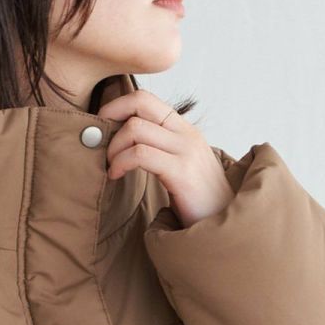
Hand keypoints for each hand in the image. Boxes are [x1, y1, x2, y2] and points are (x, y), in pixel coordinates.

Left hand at [96, 89, 233, 227]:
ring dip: (113, 148)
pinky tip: (116, 176)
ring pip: (135, 128)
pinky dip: (121, 162)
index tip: (102, 125)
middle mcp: (186, 133)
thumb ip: (158, 151)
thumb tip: (123, 145)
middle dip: (110, 117)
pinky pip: (140, 154)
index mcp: (184, 129)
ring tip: (111, 167)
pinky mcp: (181, 171)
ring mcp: (185, 150)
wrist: (224, 225)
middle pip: (139, 103)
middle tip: (100, 144)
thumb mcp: (180, 168)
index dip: (117, 105)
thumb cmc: (198, 204)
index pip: (146, 99)